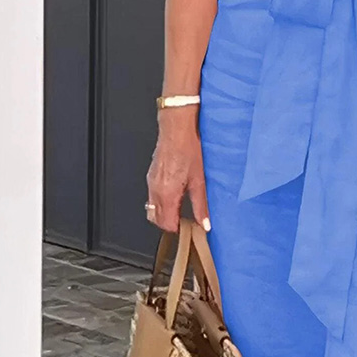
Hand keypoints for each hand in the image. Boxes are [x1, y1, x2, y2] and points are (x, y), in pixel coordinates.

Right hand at [145, 111, 209, 231]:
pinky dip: (161, 201)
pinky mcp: (151, 175)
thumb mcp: (200, 180)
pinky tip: (175, 193)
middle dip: (169, 223)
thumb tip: (205, 223)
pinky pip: (152, 196)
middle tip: (185, 220)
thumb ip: (201, 205)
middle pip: (156, 219)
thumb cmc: (189, 148)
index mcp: (167, 193)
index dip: (177, 228)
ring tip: (181, 207)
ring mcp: (151, 182)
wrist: (177, 128)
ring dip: (164, 212)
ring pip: (152, 208)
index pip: (166, 223)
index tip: (189, 227)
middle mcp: (155, 190)